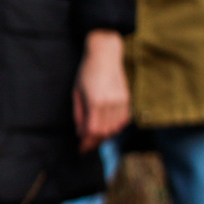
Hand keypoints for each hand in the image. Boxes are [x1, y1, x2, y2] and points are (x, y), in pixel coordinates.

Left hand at [72, 29, 130, 150]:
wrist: (105, 54)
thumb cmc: (86, 72)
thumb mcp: (76, 92)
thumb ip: (78, 114)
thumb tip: (80, 132)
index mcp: (95, 102)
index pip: (92, 131)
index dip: (86, 142)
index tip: (80, 149)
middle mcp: (110, 104)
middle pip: (104, 132)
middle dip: (94, 141)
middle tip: (86, 145)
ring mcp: (121, 101)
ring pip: (115, 128)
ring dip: (104, 135)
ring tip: (95, 136)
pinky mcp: (127, 99)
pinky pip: (124, 120)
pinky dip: (115, 127)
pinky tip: (107, 126)